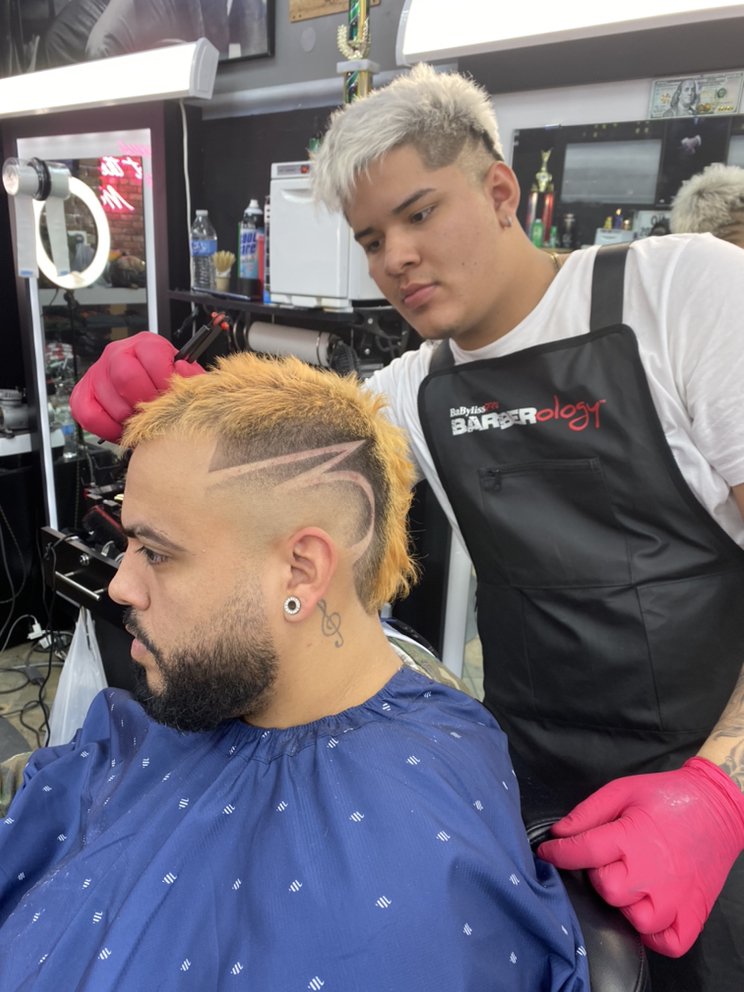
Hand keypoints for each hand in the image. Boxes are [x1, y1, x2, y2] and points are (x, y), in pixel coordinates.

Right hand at [69, 332, 204, 441]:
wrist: (149, 395)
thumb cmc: (167, 386)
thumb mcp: (185, 379)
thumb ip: (191, 376)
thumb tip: (184, 370)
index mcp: (146, 344)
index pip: (152, 357)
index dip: (165, 382)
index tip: (171, 397)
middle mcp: (118, 353)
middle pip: (126, 376)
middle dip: (146, 402)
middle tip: (155, 412)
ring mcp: (97, 373)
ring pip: (111, 400)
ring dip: (130, 419)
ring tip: (141, 421)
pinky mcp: (82, 394)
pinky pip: (89, 415)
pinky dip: (108, 428)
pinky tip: (122, 428)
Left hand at [537, 758, 743, 956]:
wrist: (717, 806)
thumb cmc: (667, 796)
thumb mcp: (622, 790)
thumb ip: (587, 813)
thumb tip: (559, 833)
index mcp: (632, 837)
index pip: (582, 853)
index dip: (557, 854)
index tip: (546, 852)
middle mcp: (653, 873)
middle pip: (606, 889)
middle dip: (597, 874)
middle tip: (606, 859)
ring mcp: (676, 898)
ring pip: (635, 920)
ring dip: (625, 904)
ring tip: (629, 883)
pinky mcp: (694, 913)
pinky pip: (668, 942)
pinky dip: (654, 934)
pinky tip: (647, 910)